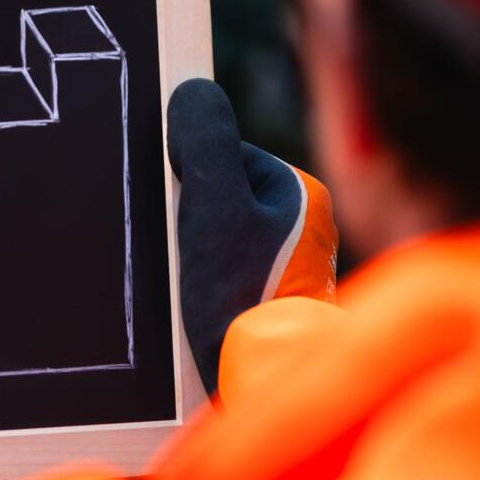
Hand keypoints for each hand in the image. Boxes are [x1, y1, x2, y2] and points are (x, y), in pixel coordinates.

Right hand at [167, 79, 337, 395]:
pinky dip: (197, 288)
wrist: (254, 388)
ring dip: (189, 258)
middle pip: (216, 199)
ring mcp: (286, 269)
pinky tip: (191, 309)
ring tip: (185, 287)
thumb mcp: (213, 206)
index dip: (186, 179)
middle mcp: (303, 229)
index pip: (223, 157)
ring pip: (214, 240)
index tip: (176, 211)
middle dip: (186, 221)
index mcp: (301, 195)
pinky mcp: (264, 305)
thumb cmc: (240, 300)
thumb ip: (205, 141)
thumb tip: (193, 92)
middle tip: (178, 255)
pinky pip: (217, 276)